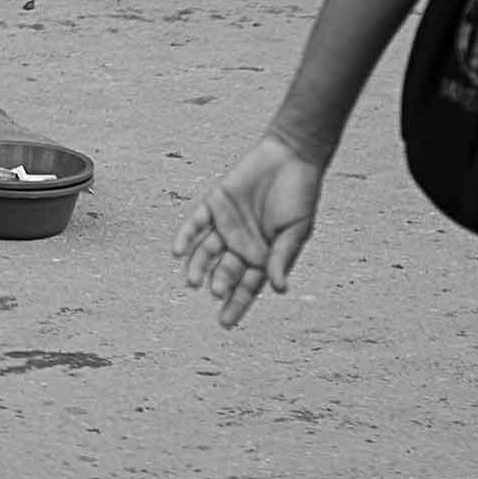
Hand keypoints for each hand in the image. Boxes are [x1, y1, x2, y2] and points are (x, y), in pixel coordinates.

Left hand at [172, 134, 322, 328]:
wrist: (290, 156)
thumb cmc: (299, 194)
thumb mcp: (296, 230)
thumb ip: (282, 258)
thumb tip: (278, 289)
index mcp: (263, 255)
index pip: (247, 287)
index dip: (236, 305)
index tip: (224, 323)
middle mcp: (241, 244)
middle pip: (224, 272)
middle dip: (219, 283)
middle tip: (214, 290)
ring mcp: (226, 225)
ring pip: (206, 252)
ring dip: (198, 266)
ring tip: (192, 280)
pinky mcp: (214, 204)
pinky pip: (195, 224)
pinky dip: (186, 237)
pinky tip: (178, 252)